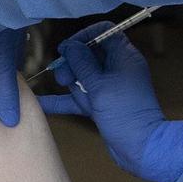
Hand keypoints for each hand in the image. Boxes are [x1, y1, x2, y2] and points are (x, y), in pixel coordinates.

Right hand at [38, 23, 182, 181]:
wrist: (141, 149)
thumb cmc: (125, 113)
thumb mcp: (100, 86)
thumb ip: (81, 63)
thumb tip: (68, 45)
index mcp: (124, 56)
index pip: (103, 32)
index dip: (84, 36)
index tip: (68, 49)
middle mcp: (116, 68)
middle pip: (87, 55)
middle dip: (72, 65)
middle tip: (64, 78)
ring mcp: (108, 87)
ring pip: (81, 77)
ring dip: (72, 85)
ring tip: (70, 93)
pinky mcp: (101, 104)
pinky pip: (79, 97)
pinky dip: (63, 101)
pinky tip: (41, 103)